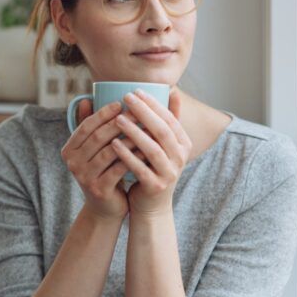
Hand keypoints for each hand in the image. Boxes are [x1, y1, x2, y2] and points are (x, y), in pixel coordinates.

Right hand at [61, 99, 136, 220]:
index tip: (122, 102)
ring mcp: (84, 177)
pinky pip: (119, 167)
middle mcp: (72, 163)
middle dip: (120, 122)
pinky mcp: (99, 189)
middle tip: (138, 111)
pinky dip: (134, 156)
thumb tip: (86, 98)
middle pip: (98, 137)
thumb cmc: (103, 171)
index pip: (86, 126)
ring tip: (146, 128)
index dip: (103, 113)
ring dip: (130, 138)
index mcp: (69, 149)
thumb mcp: (93, 149)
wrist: (106, 208)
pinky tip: (148, 149)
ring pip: (110, 151)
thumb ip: (90, 127)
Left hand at [110, 86, 192, 215]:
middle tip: (126, 97)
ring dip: (134, 132)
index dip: (154, 104)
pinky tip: (113, 144)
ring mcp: (169, 173)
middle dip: (144, 112)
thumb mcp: (163, 145)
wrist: (151, 206)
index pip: (170, 118)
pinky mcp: (156, 186)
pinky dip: (127, 155)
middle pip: (162, 130)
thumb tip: (171, 90)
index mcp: (183, 144)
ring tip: (117, 118)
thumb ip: (166, 121)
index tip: (136, 90)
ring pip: (152, 149)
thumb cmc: (152, 168)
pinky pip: (140, 168)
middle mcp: (180, 158)